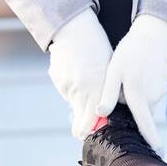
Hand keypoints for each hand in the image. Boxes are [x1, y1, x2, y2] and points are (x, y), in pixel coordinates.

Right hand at [47, 9, 112, 139]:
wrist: (75, 29)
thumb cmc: (98, 48)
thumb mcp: (108, 70)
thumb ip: (106, 92)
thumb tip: (103, 112)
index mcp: (97, 88)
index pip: (92, 122)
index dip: (90, 132)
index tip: (90, 136)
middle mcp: (81, 90)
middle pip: (79, 122)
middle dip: (81, 128)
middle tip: (82, 131)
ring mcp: (67, 86)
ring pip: (73, 103)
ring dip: (78, 100)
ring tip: (85, 81)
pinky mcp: (58, 80)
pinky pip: (66, 90)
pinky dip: (71, 87)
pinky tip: (76, 72)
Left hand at [98, 14, 166, 152]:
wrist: (153, 33)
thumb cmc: (130, 52)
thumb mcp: (114, 70)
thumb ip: (109, 93)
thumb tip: (101, 114)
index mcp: (138, 95)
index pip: (145, 124)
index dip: (151, 140)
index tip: (158, 153)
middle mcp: (152, 96)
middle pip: (140, 112)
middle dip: (132, 107)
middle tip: (122, 86)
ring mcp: (161, 90)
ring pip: (146, 101)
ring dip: (138, 95)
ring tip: (131, 75)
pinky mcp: (165, 83)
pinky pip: (152, 91)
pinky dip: (145, 86)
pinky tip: (141, 71)